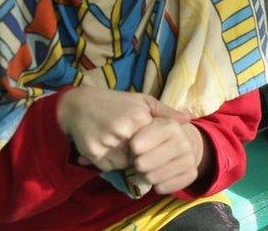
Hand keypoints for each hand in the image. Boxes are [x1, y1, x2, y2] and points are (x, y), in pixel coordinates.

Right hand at [58, 86, 189, 171]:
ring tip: (116, 141)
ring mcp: (107, 142)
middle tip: (129, 140)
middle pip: (141, 155)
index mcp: (139, 118)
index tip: (147, 138)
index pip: (156, 143)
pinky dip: (109, 161)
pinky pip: (109, 167)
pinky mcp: (93, 152)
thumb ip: (166, 112)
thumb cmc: (116, 102)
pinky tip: (105, 146)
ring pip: (125, 164)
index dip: (153, 143)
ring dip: (124, 158)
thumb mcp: (142, 101)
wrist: (79, 104)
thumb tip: (188, 118)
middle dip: (139, 152)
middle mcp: (123, 130)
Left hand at [130, 118, 206, 193]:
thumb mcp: (151, 115)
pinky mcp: (191, 175)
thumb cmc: (158, 131)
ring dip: (145, 175)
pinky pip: (164, 188)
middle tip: (138, 159)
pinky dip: (157, 185)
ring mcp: (189, 160)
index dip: (132, 148)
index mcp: (172, 126)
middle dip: (137, 163)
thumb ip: (155, 112)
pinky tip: (158, 176)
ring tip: (147, 168)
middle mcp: (184, 143)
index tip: (132, 147)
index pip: (139, 144)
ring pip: (153, 178)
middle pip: (144, 164)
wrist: (183, 144)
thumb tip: (183, 116)